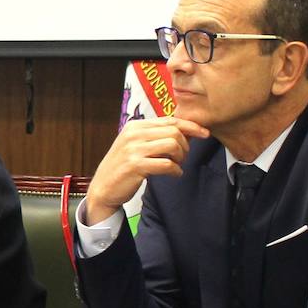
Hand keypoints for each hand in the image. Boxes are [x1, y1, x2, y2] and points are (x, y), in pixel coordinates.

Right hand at [84, 117, 209, 224]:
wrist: (103, 187)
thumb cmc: (124, 167)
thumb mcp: (136, 145)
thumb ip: (156, 136)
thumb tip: (188, 131)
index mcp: (135, 126)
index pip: (169, 120)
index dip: (191, 126)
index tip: (204, 133)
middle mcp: (133, 134)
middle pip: (174, 132)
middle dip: (185, 145)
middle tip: (182, 157)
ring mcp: (133, 149)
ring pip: (172, 145)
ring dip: (180, 157)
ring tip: (176, 165)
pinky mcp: (135, 165)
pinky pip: (166, 164)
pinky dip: (175, 170)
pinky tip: (174, 174)